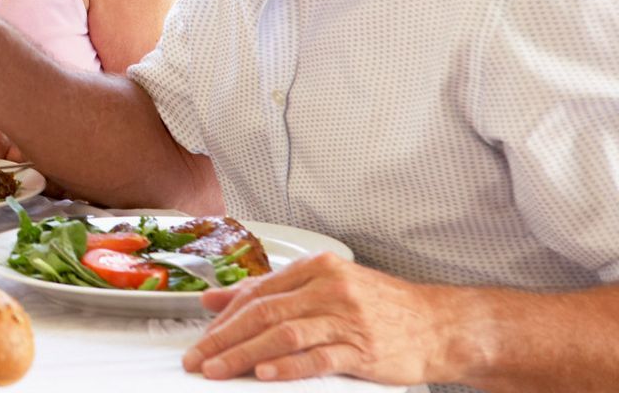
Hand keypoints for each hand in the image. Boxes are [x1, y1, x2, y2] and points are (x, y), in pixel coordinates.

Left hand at [183, 252, 460, 384]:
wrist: (444, 326)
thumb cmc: (384, 307)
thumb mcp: (328, 286)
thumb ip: (273, 291)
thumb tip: (215, 300)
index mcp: (319, 268)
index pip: (258, 291)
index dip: (224, 317)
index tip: (202, 337)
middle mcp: (331, 288)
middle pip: (263, 312)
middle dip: (223, 338)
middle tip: (197, 358)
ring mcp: (347, 318)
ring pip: (282, 335)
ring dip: (243, 354)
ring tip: (217, 370)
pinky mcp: (363, 349)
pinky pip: (317, 358)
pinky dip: (287, 367)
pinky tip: (264, 374)